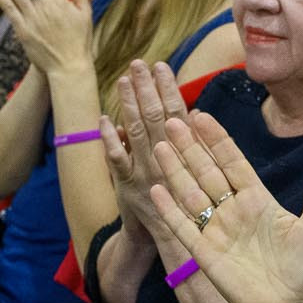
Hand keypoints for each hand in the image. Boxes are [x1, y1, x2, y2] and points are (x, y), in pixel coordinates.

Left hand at [101, 60, 192, 246]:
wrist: (171, 238)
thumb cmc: (188, 200)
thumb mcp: (198, 168)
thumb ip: (195, 140)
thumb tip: (194, 110)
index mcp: (186, 152)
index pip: (178, 113)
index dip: (168, 88)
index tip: (161, 66)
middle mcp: (166, 159)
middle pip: (156, 117)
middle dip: (146, 88)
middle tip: (138, 64)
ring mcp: (145, 171)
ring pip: (136, 132)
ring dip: (128, 104)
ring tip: (123, 80)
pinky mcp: (127, 185)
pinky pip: (117, 159)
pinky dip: (109, 139)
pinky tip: (104, 119)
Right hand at [148, 111, 302, 302]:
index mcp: (259, 200)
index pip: (233, 163)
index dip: (217, 140)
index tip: (202, 115)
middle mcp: (234, 211)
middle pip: (207, 172)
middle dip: (190, 147)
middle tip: (173, 120)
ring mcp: (217, 231)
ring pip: (191, 194)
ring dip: (175, 170)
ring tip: (160, 145)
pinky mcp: (206, 254)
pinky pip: (184, 227)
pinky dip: (170, 209)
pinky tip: (156, 189)